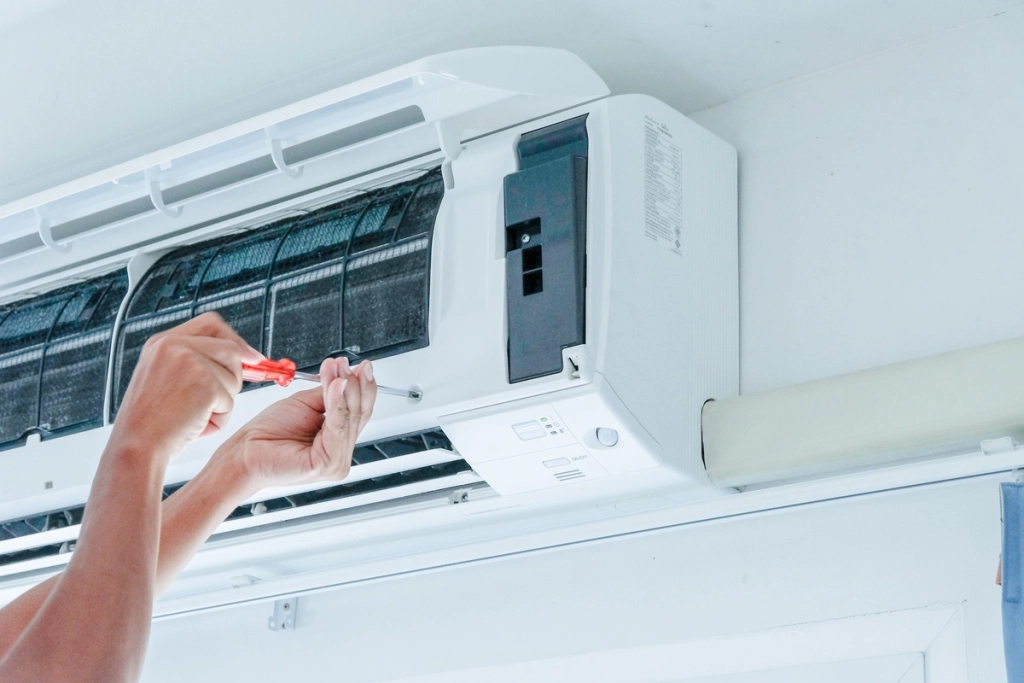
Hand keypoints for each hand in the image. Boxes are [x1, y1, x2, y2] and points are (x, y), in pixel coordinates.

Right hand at [111, 313, 262, 460]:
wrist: (135, 446)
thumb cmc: (150, 423)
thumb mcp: (164, 378)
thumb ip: (195, 361)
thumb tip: (246, 356)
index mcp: (162, 342)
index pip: (211, 324)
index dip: (235, 339)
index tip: (250, 356)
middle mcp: (174, 345)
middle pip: (231, 349)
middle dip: (233, 377)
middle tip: (215, 401)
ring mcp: (190, 362)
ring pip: (234, 376)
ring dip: (223, 402)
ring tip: (193, 416)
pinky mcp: (204, 383)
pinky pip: (230, 401)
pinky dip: (218, 419)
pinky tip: (194, 426)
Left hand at [222, 357, 376, 489]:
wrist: (245, 452)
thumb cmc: (268, 433)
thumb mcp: (306, 404)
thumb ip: (329, 395)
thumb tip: (347, 376)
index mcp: (337, 440)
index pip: (360, 412)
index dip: (363, 387)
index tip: (362, 366)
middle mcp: (341, 454)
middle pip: (359, 414)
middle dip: (354, 384)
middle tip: (347, 364)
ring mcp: (337, 462)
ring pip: (350, 419)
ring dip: (345, 389)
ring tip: (339, 369)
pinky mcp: (328, 465)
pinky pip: (338, 428)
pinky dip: (337, 404)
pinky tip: (335, 386)